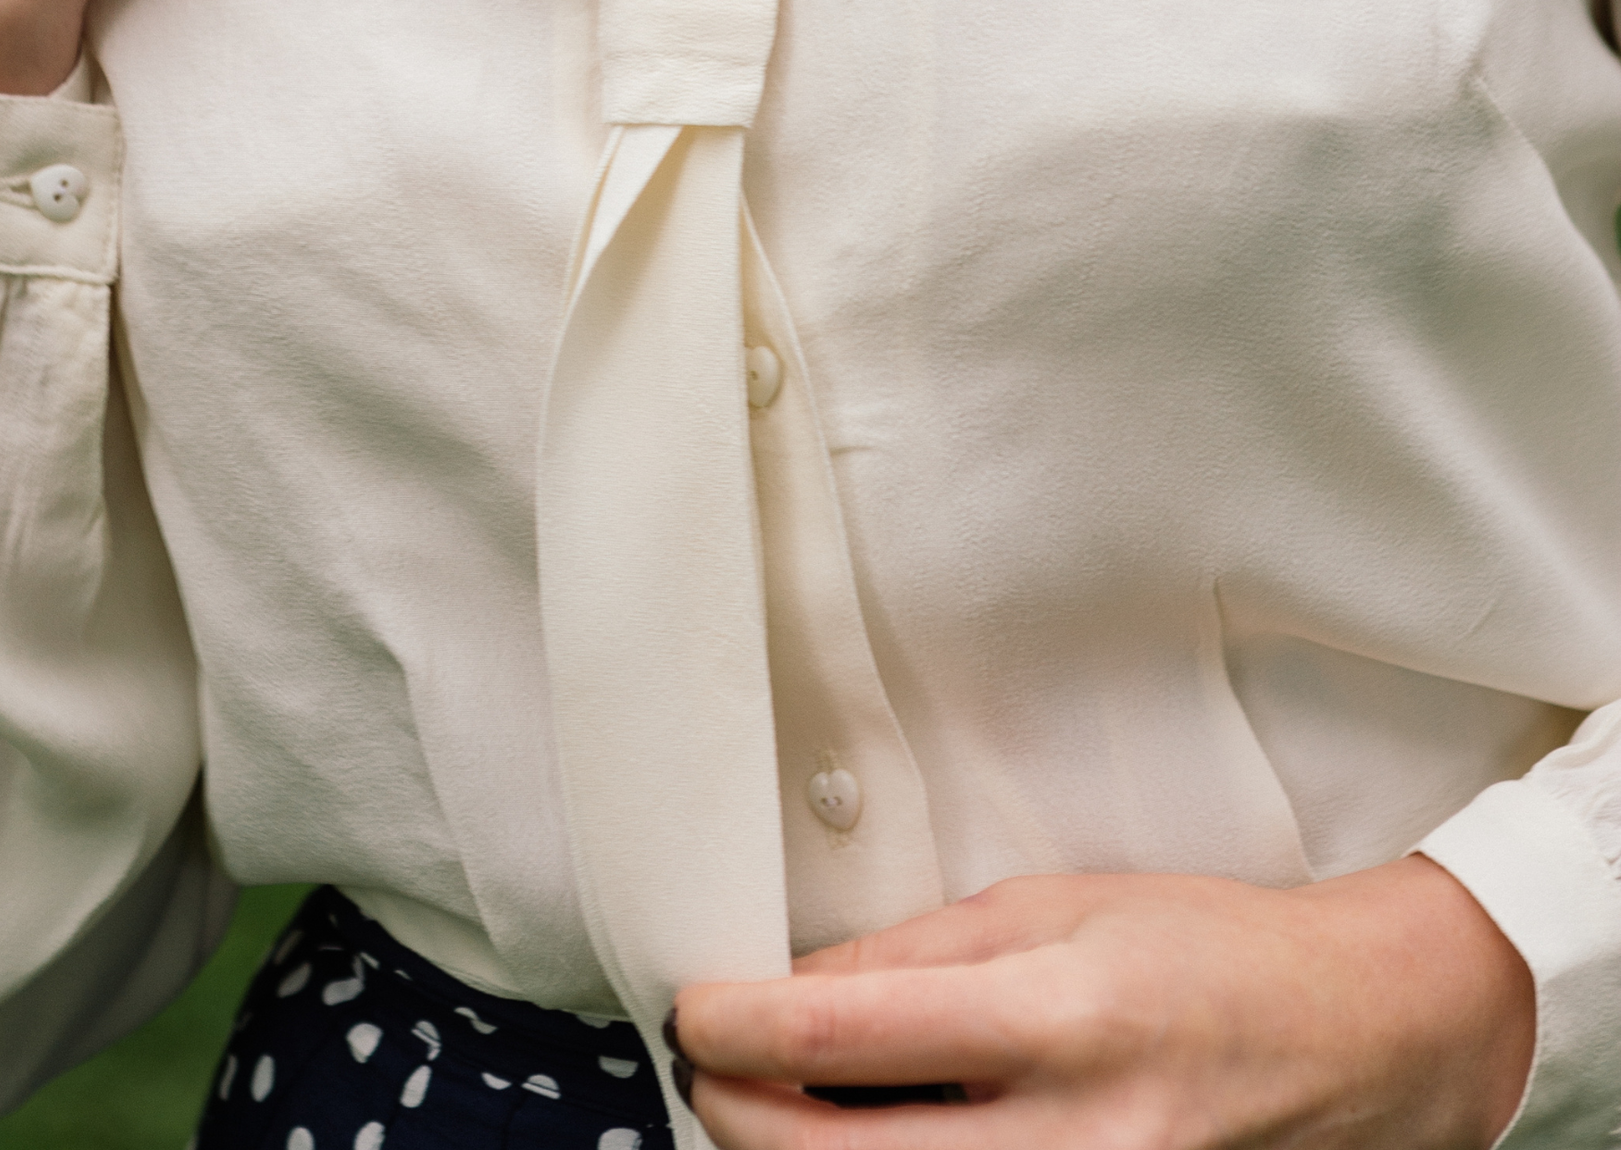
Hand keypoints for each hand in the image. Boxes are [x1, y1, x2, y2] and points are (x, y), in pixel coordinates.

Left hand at [672, 857, 1533, 1149]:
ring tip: (771, 1105)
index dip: (740, 1027)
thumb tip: (791, 992)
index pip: (847, 1033)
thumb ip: (912, 958)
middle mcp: (1074, 1137)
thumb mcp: (1044, 907)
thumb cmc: (1194, 949)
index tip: (691, 1009)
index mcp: (1056, 1015)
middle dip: (741, 1120)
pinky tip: (858, 1136)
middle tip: (708, 1069)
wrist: (1342, 1038)